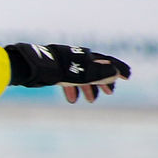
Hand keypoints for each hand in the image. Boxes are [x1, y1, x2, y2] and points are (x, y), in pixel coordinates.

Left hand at [5, 43, 129, 102]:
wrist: (29, 68)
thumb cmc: (56, 70)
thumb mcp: (80, 74)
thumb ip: (99, 74)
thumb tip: (116, 73)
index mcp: (85, 56)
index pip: (107, 61)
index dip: (118, 68)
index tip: (128, 77)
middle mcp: (76, 57)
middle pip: (95, 69)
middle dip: (103, 81)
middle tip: (109, 93)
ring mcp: (65, 64)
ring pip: (81, 76)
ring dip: (88, 88)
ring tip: (90, 101)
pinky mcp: (53, 71)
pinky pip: (68, 80)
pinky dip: (72, 89)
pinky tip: (72, 100)